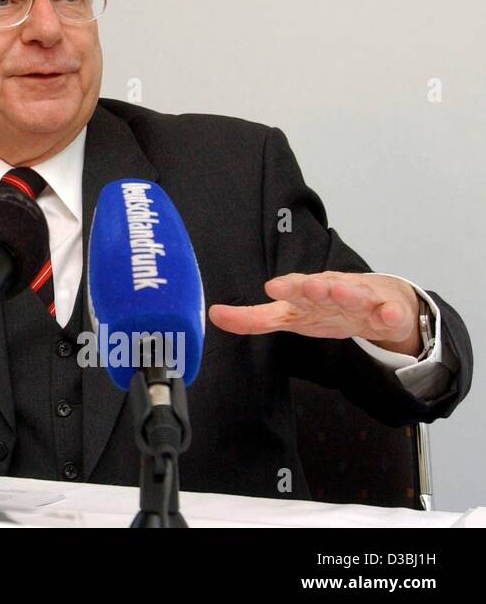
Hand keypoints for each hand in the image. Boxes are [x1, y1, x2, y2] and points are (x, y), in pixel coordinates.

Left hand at [208, 271, 421, 354]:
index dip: (285, 288)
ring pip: (356, 295)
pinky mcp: (388, 313)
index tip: (272, 288)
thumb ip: (254, 318)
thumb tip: (213, 315)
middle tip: (307, 285)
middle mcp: (334, 291)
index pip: (294, 289)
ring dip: (348, 293)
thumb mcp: (291, 317)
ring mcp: (363, 301)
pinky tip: (388, 315)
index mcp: (309, 294)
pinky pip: (390, 314)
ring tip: (340, 291)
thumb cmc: (330, 309)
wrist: (383, 306)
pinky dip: (390, 314)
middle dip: (315, 286)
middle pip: (324, 288)